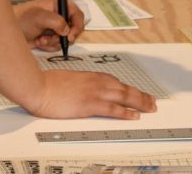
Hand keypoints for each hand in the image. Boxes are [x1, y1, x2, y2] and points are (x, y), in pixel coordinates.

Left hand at [13, 0, 85, 50]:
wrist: (8, 33)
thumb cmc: (21, 19)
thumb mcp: (39, 17)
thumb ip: (56, 21)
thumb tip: (66, 30)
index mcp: (59, 4)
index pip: (77, 14)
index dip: (77, 25)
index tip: (70, 35)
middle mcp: (59, 15)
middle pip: (74, 28)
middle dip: (63, 36)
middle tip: (55, 38)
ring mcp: (55, 27)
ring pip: (65, 39)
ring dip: (53, 41)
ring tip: (41, 38)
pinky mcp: (51, 37)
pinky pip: (57, 45)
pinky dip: (49, 45)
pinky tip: (39, 41)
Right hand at [28, 69, 156, 119]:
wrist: (39, 86)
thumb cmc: (50, 84)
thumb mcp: (70, 80)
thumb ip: (82, 84)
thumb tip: (87, 90)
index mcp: (92, 76)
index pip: (117, 83)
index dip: (130, 89)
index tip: (139, 93)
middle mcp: (97, 82)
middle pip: (125, 89)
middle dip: (141, 96)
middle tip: (152, 102)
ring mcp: (94, 93)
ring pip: (123, 97)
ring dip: (139, 103)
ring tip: (150, 108)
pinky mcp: (89, 104)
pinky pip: (112, 109)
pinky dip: (125, 112)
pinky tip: (134, 116)